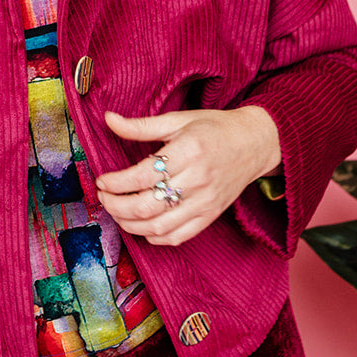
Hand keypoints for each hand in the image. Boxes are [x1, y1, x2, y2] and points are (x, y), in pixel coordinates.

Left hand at [95, 106, 279, 247]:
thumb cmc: (214, 128)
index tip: (102, 180)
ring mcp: (205, 202)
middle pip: (147, 205)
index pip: (143, 175)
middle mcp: (198, 179)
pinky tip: (141, 226)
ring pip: (159, 226)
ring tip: (116, 211)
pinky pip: (178, 236)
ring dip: (129, 224)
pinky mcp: (210, 216)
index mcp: (189, 150)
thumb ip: (141, 125)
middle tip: (103, 197)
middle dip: (116, 205)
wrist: (254, 143)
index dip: (116, 182)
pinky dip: (154, 236)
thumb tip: (108, 119)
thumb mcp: (178, 119)